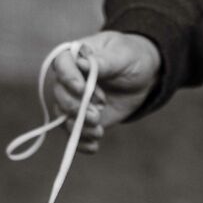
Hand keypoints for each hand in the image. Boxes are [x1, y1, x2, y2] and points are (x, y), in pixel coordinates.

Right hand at [49, 31, 161, 153]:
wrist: (142, 77)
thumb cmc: (130, 57)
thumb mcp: (121, 55)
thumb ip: (103, 62)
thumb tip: (82, 63)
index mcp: (75, 56)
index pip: (61, 65)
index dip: (68, 78)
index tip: (82, 89)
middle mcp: (70, 80)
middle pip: (60, 95)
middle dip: (76, 108)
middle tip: (97, 114)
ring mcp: (75, 101)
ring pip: (64, 117)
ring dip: (79, 127)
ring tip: (99, 131)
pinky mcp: (83, 119)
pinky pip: (75, 133)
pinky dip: (82, 142)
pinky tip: (93, 146)